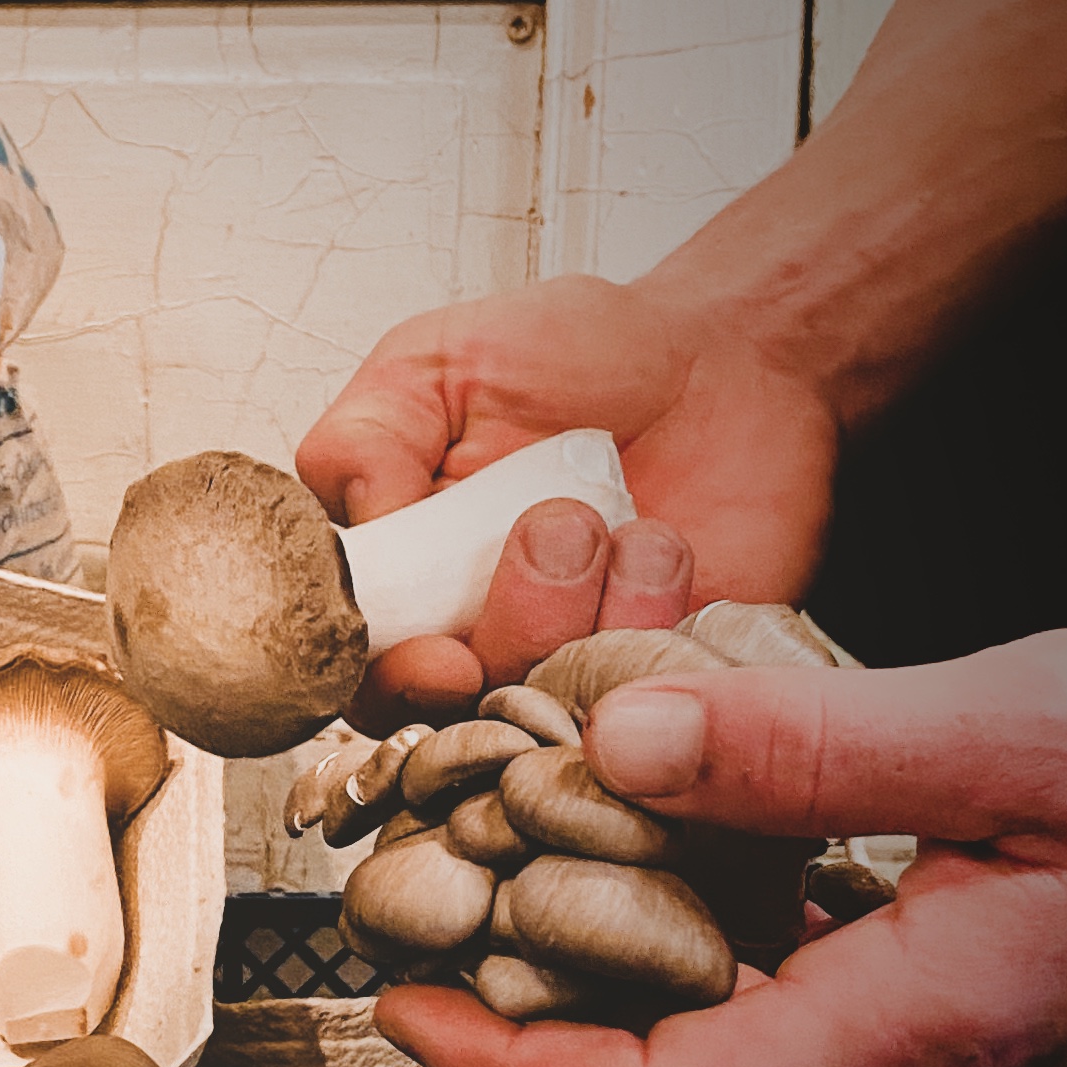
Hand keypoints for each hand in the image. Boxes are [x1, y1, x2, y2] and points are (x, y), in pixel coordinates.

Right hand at [298, 278, 839, 714]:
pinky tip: (662, 545)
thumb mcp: (438, 363)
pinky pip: (640, 694)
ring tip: (613, 517)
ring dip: (578, 609)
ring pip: (544, 703)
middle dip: (501, 634)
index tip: (437, 651)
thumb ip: (364, 443)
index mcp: (404, 571)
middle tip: (551, 533)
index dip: (386, 677)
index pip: (356, 670)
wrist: (725, 359)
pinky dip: (648, 621)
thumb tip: (341, 546)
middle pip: (452, 711)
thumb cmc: (577, 355)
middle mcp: (477, 630)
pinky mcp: (656, 670)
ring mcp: (568, 658)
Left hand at [373, 629, 1066, 1066]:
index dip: (507, 1066)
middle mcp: (912, 1051)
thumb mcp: (1009, 730)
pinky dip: (709, 896)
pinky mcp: (958, 973)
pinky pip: (795, 958)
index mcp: (914, 1027)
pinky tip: (667, 810)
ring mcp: (939, 1021)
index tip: (398, 1010)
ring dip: (613, 939)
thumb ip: (806, 745)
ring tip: (500, 846)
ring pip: (728, 1008)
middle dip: (528, 1000)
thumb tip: (615, 745)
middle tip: (414, 907)